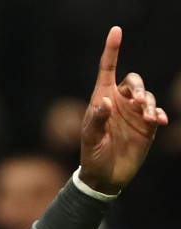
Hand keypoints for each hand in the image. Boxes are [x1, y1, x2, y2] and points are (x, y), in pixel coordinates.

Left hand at [78, 27, 168, 194]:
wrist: (105, 176)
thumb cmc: (91, 155)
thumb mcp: (90, 139)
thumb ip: (97, 119)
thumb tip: (107, 101)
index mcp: (102, 99)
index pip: (107, 69)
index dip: (112, 50)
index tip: (116, 31)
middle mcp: (120, 102)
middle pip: (134, 81)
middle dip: (139, 89)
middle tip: (139, 104)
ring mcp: (134, 113)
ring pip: (148, 96)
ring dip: (149, 103)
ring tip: (147, 117)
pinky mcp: (147, 125)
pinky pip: (157, 112)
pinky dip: (159, 113)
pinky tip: (158, 121)